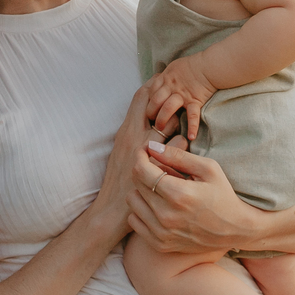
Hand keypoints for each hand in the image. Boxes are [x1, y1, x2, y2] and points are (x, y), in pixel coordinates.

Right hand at [94, 86, 183, 238]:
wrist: (110, 213)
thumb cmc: (118, 182)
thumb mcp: (121, 152)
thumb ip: (134, 134)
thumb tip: (150, 119)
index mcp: (125, 130)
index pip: (141, 96)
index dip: (155, 85)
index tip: (167, 81)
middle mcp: (135, 136)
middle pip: (160, 105)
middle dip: (172, 103)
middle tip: (182, 104)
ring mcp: (146, 152)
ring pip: (174, 127)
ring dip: (181, 130)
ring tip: (181, 140)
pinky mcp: (157, 166)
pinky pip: (180, 150)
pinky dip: (184, 152)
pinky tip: (184, 161)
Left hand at [126, 141, 252, 253]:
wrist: (236, 230)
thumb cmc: (223, 194)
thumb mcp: (208, 168)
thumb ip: (177, 155)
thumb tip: (151, 146)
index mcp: (179, 194)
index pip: (141, 170)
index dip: (140, 156)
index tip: (146, 151)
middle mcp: (166, 216)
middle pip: (135, 184)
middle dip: (144, 172)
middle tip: (160, 170)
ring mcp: (162, 233)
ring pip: (132, 202)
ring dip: (141, 191)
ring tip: (160, 189)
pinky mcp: (160, 244)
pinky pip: (134, 221)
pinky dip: (142, 211)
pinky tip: (158, 206)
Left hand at [146, 55, 217, 139]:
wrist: (209, 66)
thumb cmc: (191, 66)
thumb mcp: (173, 67)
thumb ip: (165, 77)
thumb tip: (157, 83)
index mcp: (165, 78)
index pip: (150, 91)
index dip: (147, 101)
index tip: (145, 110)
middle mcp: (171, 87)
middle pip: (155, 100)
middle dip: (151, 112)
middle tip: (150, 121)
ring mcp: (183, 94)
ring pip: (168, 107)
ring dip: (163, 119)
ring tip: (161, 128)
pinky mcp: (195, 100)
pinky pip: (193, 115)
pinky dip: (193, 126)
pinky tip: (191, 137)